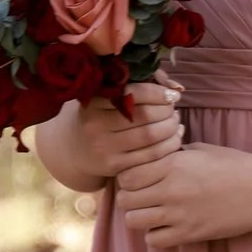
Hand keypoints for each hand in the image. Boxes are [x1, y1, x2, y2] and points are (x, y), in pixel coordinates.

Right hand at [64, 77, 181, 189]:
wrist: (76, 148)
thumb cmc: (102, 115)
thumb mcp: (110, 96)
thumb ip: (143, 84)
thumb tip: (175, 87)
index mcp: (94, 101)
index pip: (133, 93)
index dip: (158, 92)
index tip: (172, 94)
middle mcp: (96, 124)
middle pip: (145, 115)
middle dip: (167, 110)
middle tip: (174, 108)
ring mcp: (104, 147)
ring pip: (150, 136)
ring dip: (171, 127)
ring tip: (175, 121)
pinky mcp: (114, 166)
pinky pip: (150, 156)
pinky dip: (169, 146)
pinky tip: (174, 138)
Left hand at [114, 129, 251, 248]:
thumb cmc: (235, 165)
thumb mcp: (200, 150)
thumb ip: (171, 154)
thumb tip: (149, 158)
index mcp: (173, 164)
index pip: (126, 176)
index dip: (129, 178)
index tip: (140, 178)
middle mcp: (171, 189)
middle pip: (125, 200)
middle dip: (130, 198)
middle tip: (144, 196)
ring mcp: (180, 214)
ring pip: (133, 221)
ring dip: (140, 216)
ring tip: (153, 212)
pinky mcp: (190, 234)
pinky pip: (154, 241)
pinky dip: (155, 235)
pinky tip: (167, 226)